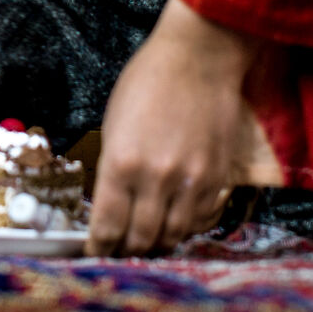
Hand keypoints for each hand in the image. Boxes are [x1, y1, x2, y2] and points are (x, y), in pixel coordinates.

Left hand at [88, 0, 268, 255]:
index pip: (106, 227)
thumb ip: (113, 169)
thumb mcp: (114, 124)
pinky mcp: (217, 178)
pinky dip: (186, 227)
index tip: (95, 252)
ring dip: (157, 243)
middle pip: (139, 239)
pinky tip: (176, 221)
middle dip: (125, 250)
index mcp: (121, 163)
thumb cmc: (149, 82)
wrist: (199, 58)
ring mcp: (191, 181)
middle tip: (120, 251)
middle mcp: (156, 179)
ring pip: (172, 236)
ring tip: (147, 241)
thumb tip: (110, 206)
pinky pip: (200, 220)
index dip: (98, 248)